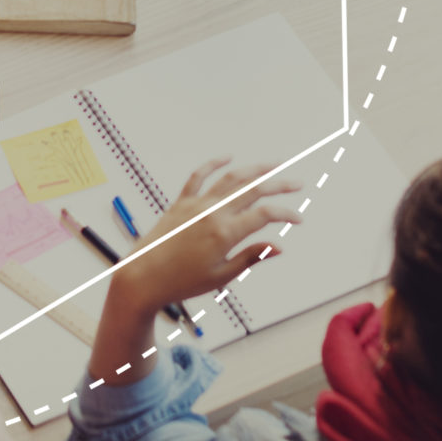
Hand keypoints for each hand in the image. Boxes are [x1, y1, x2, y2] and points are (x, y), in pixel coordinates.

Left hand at [111, 157, 302, 315]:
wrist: (143, 278)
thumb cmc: (181, 282)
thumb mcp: (221, 276)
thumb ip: (250, 257)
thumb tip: (278, 247)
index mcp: (224, 233)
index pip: (264, 215)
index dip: (285, 214)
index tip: (298, 219)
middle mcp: (211, 213)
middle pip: (252, 190)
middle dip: (278, 184)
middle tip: (297, 183)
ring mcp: (195, 205)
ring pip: (230, 179)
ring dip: (253, 170)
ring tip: (272, 166)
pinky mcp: (180, 203)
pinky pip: (198, 177)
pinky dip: (214, 164)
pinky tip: (228, 158)